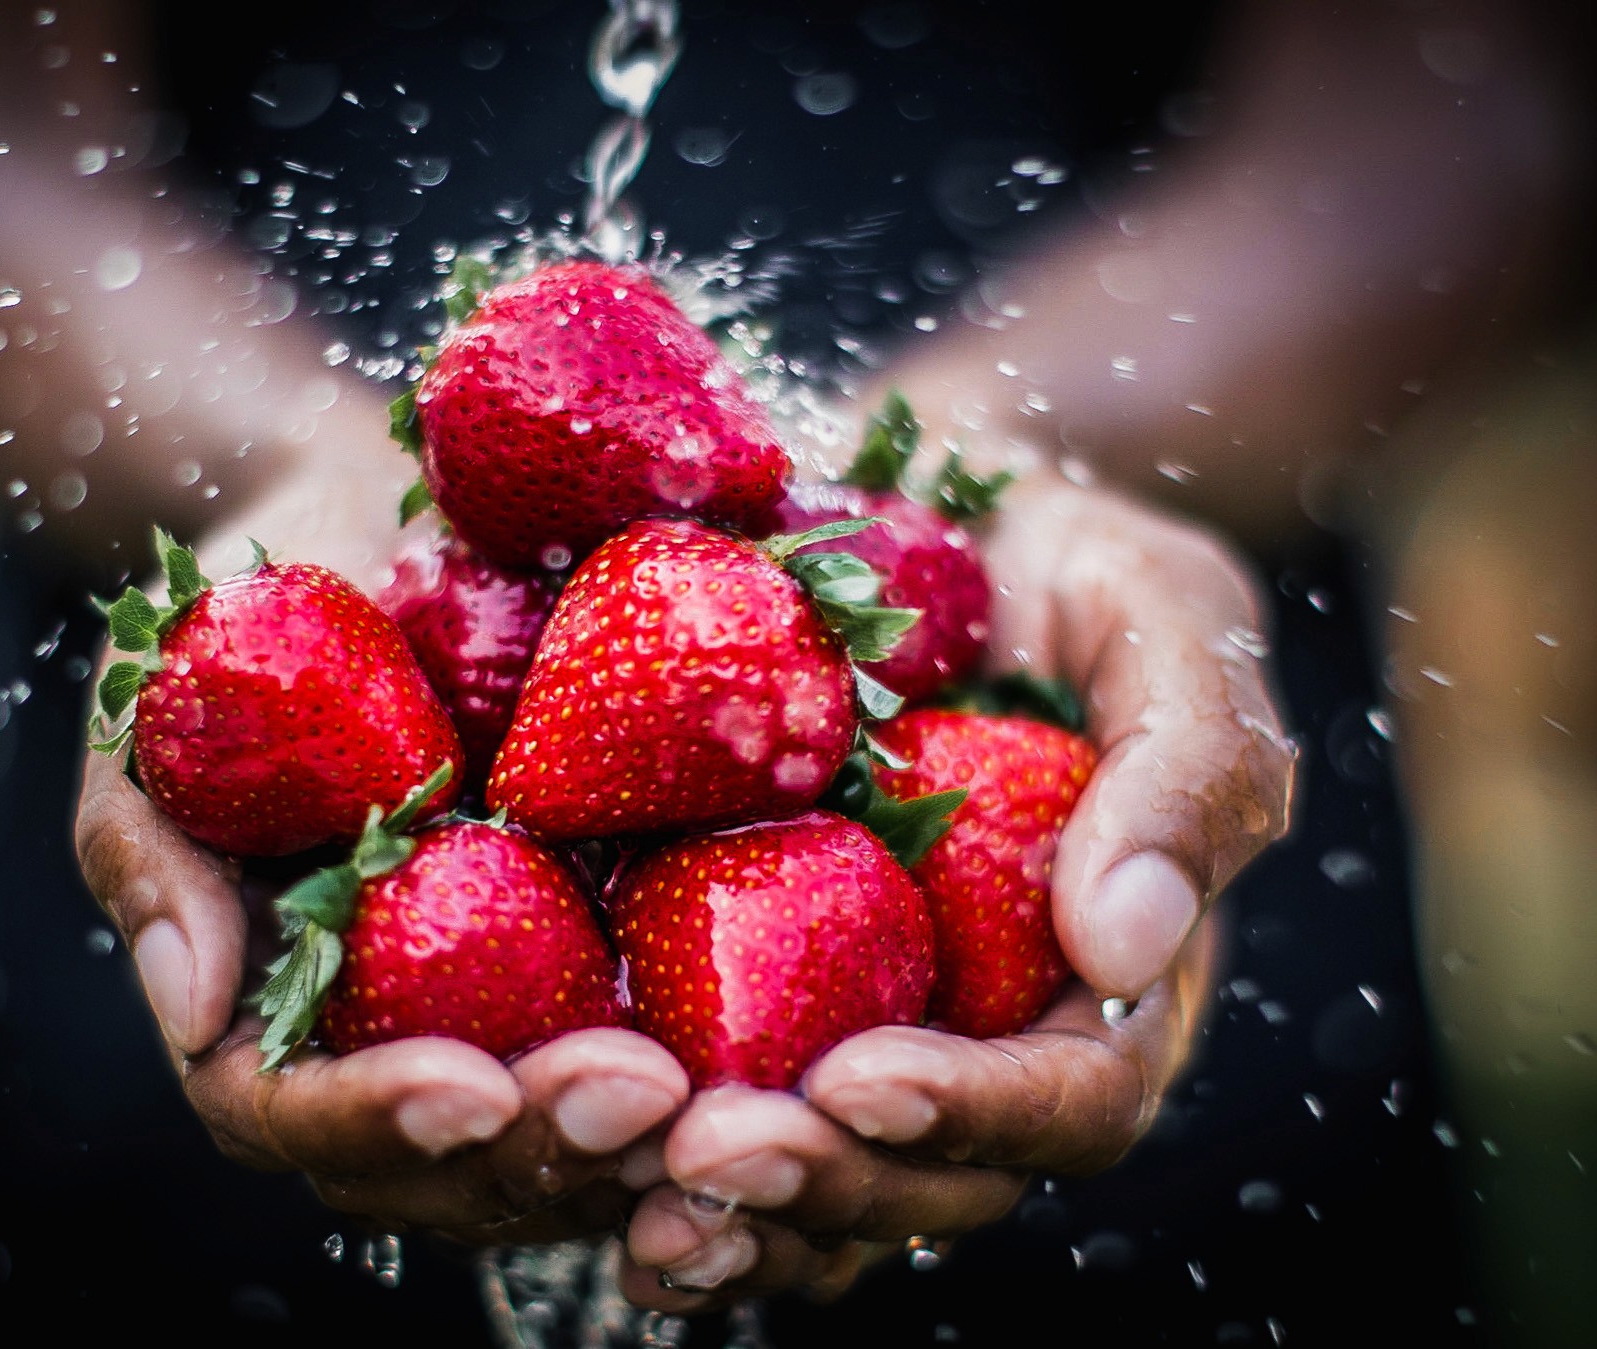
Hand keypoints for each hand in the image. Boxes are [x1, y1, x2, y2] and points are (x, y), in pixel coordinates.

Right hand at [71, 457, 692, 1243]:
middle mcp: (407, 1038)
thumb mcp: (157, 710)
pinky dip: (746, 1075)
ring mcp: (522, 1006)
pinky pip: (691, 1037)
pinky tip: (824, 1061)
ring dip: (661, 1147)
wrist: (376, 523)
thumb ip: (150, 853)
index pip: (302, 1118)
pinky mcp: (628, 948)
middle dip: (552, 1150)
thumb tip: (194, 1006)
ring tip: (741, 1104)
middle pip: (463, 1168)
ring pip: (583, 1138)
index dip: (379, 1126)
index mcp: (280, 1008)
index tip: (470, 1088)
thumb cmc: (249, 620)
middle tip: (647, 1097)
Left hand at [616, 474, 1293, 1306]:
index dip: (977, 1112)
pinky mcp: (728, 984)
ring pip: (806, 1177)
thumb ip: (1189, 762)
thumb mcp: (1157, 610)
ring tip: (620, 1184)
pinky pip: (692, 1102)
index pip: (1072, 1097)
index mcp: (1095, 972)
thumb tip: (1127, 950)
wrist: (889, 503)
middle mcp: (969, 1026)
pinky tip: (544, 1137)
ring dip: (718, 1210)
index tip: (860, 1076)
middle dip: (823, 1182)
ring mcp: (847, 1016)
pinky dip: (626, 1148)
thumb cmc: (1044, 556)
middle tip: (709, 1149)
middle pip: (924, 1178)